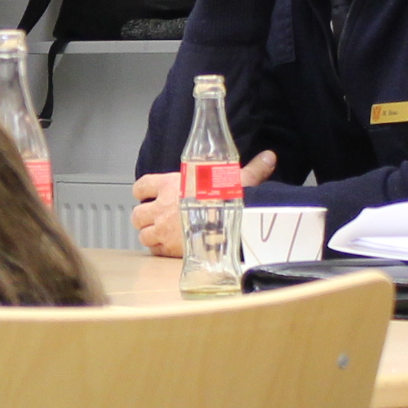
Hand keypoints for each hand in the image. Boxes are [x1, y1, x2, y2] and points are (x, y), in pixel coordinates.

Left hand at [129, 151, 276, 256]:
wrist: (229, 228)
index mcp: (171, 185)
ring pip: (142, 233)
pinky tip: (170, 247)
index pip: (142, 185)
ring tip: (162, 234)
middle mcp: (161, 207)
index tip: (149, 194)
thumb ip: (252, 171)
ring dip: (150, 233)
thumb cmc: (229, 201)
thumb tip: (269, 157)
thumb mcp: (239, 180)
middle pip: (138, 213)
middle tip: (157, 217)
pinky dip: (158, 249)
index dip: (143, 191)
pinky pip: (153, 250)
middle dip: (145, 216)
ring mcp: (161, 229)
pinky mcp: (167, 249)